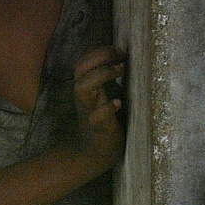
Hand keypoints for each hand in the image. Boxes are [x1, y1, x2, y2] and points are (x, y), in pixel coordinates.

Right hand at [74, 46, 125, 167]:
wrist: (94, 153)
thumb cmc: (103, 120)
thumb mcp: (103, 96)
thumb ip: (106, 79)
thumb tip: (123, 57)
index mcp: (86, 88)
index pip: (84, 61)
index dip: (100, 51)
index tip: (120, 51)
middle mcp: (85, 97)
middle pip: (80, 69)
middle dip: (100, 57)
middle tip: (122, 58)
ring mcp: (89, 112)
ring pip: (82, 88)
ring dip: (101, 75)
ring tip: (120, 71)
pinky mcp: (98, 128)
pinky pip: (96, 117)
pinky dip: (106, 108)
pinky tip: (118, 103)